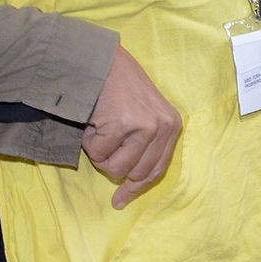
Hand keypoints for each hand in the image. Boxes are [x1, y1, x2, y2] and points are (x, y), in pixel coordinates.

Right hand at [82, 46, 182, 208]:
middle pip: (135, 173)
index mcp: (172, 126)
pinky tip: (93, 120)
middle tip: (102, 142)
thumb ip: (145, 143)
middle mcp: (163, 127)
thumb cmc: (118, 88)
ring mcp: (144, 126)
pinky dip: (88, 141)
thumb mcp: (145, 112)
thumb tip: (130, 184)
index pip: (157, 170)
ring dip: (99, 153)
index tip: (119, 201)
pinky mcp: (122, 125)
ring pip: (114, 167)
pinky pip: (98, 153)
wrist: (98, 61)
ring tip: (100, 127)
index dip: (136, 188)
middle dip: (112, 165)